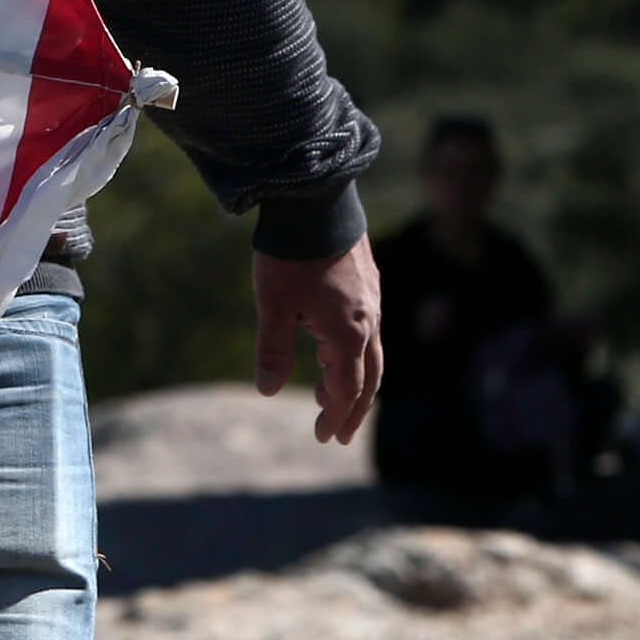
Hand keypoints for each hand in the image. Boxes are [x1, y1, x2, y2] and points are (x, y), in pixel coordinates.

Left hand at [254, 238, 381, 445]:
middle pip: (369, 377)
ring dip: (354, 379)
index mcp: (348, 333)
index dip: (337, 416)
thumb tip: (267, 391)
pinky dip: (355, 351)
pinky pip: (368, 329)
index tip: (326, 437)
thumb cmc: (290, 256)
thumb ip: (273, 350)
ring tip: (330, 397)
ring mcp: (372, 301)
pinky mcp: (368, 283)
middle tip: (338, 433)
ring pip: (371, 352)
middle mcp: (369, 321)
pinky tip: (335, 348)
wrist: (315, 201)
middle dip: (353, 408)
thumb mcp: (273, 305)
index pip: (348, 389)